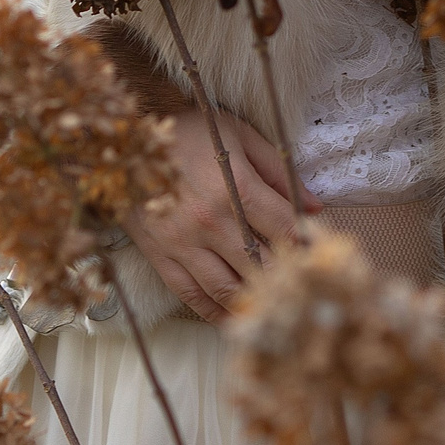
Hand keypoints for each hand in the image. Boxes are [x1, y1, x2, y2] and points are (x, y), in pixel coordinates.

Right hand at [84, 19, 320, 322]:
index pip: (286, 231)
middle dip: (287, 277)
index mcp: (236, 190)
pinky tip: (231, 315)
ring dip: (254, 301)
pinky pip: (191, 295)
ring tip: (273, 306)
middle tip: (302, 285)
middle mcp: (211, 223)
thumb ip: (279, 171)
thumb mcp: (240, 135)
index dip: (308, 244)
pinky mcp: (160, 255)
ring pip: (228, 289)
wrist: (125, 132)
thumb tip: (314, 208)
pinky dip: (214, 311)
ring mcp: (183, 243)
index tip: (319, 252)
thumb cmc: (188, 129)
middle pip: (262, 265)